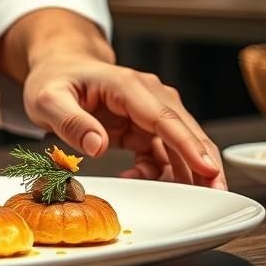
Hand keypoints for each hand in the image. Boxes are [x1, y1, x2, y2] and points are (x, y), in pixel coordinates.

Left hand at [0, 8, 224, 188]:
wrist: (58, 66)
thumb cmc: (52, 79)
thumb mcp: (47, 99)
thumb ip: (70, 121)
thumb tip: (97, 146)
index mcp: (126, 86)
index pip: (164, 117)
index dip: (188, 144)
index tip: (208, 168)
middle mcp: (146, 95)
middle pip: (184, 130)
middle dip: (204, 163)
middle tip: (218, 195)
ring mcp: (148, 111)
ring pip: (179, 144)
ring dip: (185, 172)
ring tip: (178, 198)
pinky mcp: (144, 126)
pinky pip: (162, 152)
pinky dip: (158, 170)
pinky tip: (137, 178)